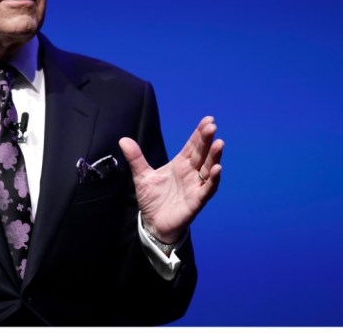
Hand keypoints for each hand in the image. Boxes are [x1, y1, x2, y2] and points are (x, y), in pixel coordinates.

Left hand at [119, 116, 222, 243]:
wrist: (153, 224)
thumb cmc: (153, 199)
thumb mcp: (142, 176)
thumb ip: (136, 158)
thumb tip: (123, 139)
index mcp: (180, 164)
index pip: (192, 146)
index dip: (199, 133)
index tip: (208, 119)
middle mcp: (190, 173)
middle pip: (201, 154)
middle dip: (207, 140)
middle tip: (212, 126)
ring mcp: (195, 186)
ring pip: (208, 169)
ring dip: (214, 157)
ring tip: (219, 143)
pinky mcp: (196, 201)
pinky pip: (207, 190)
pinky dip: (213, 180)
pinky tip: (218, 169)